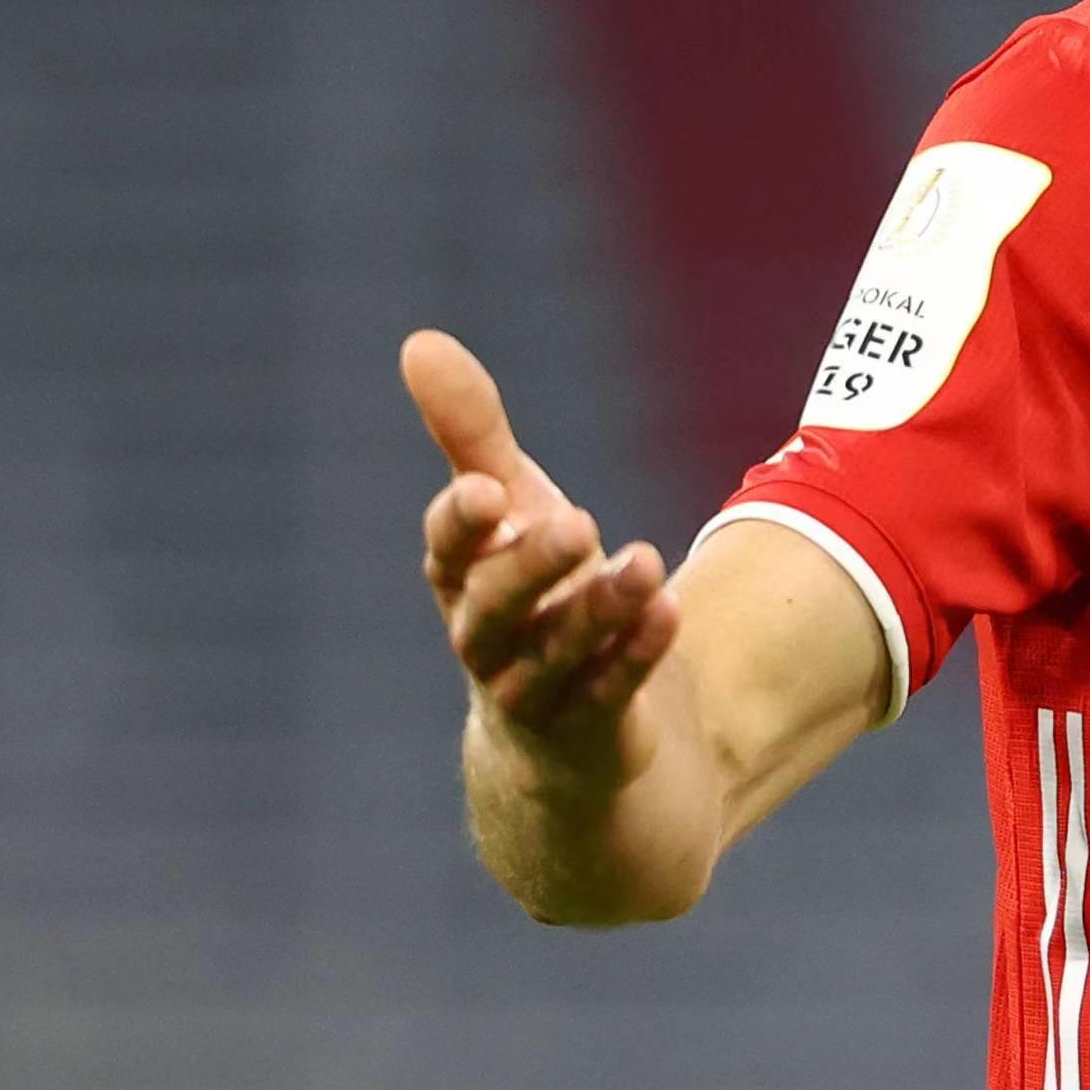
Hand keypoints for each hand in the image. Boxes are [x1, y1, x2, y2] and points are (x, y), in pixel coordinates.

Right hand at [405, 329, 679, 780]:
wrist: (571, 747)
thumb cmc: (532, 604)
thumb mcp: (514, 513)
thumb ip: (473, 436)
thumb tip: (420, 341)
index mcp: (464, 584)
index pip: (447, 554)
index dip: (460, 525)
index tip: (485, 489)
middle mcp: (487, 643)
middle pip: (493, 610)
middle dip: (530, 567)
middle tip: (578, 523)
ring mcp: (536, 697)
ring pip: (558, 656)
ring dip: (599, 610)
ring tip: (645, 562)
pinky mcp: (591, 735)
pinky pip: (609, 697)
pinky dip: (635, 657)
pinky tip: (669, 613)